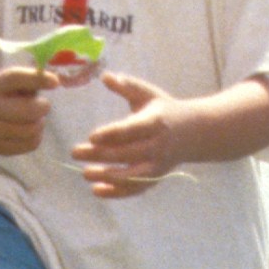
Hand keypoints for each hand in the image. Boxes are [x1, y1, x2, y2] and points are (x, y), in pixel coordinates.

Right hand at [0, 61, 55, 158]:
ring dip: (40, 122)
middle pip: (30, 110)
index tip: (55, 82)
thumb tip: (58, 82)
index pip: (17, 78)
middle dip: (43, 106)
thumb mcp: (6, 78)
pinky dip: (36, 136)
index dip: (38, 79)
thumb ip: (30, 79)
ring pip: (33, 129)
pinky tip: (28, 128)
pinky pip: (31, 144)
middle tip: (42, 104)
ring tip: (33, 117)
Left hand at [70, 73, 179, 199]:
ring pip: (131, 176)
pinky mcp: (156, 178)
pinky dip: (117, 193)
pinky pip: (135, 189)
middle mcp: (158, 145)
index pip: (131, 130)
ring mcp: (158, 165)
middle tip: (75, 152)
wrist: (193, 133)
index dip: (111, 134)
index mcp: (156, 122)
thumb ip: (127, 86)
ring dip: (107, 176)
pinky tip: (96, 190)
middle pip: (127, 153)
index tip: (91, 136)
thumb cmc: (164, 110)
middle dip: (99, 154)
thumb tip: (105, 76)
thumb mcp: (148, 94)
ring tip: (85, 173)